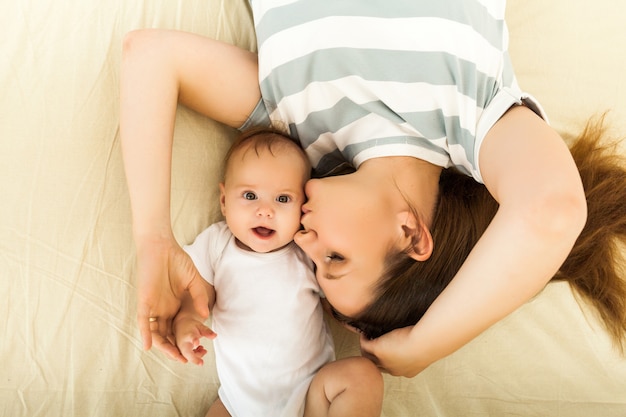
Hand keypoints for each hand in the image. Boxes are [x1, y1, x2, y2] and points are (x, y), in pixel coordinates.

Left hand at [135, 236, 209, 350]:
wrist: (161, 246)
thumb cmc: (177, 261)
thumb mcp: (193, 281)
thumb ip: (199, 297)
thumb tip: (205, 314)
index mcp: (175, 306)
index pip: (180, 329)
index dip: (187, 341)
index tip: (198, 351)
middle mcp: (163, 310)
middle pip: (168, 335)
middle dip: (177, 348)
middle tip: (187, 360)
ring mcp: (153, 307)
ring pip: (156, 332)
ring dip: (163, 346)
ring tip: (174, 356)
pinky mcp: (145, 301)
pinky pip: (143, 321)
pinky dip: (145, 334)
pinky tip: (149, 345)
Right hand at [173, 317, 216, 364]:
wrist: (180, 326)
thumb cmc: (190, 326)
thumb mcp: (199, 326)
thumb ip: (207, 331)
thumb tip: (215, 336)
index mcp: (188, 334)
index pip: (191, 337)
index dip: (194, 340)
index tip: (197, 342)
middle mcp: (183, 342)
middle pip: (186, 352)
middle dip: (194, 358)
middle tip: (201, 363)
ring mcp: (181, 348)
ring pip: (188, 356)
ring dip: (197, 355)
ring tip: (204, 350)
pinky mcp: (181, 351)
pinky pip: (188, 356)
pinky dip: (195, 355)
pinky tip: (200, 350)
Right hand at [359, 326, 428, 377]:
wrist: (424, 343)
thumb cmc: (429, 343)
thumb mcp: (424, 348)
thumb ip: (418, 347)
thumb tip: (418, 338)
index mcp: (406, 371)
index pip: (392, 367)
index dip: (387, 358)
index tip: (387, 348)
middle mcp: (393, 370)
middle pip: (377, 364)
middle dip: (373, 355)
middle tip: (371, 344)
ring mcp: (384, 361)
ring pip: (368, 357)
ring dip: (366, 347)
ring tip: (366, 337)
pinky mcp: (377, 350)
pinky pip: (365, 345)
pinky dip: (363, 338)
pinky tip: (365, 332)